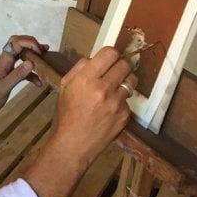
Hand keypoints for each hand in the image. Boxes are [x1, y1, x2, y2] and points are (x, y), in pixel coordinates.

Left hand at [0, 35, 49, 120]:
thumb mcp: (4, 88)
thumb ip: (17, 75)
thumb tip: (31, 62)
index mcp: (3, 61)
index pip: (16, 43)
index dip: (29, 43)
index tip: (39, 53)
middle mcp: (5, 61)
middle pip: (18, 44)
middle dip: (32, 44)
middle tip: (43, 51)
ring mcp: (7, 68)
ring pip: (21, 55)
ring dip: (33, 56)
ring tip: (46, 59)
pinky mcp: (9, 76)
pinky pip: (22, 70)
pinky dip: (31, 73)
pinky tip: (38, 82)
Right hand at [51, 46, 136, 166]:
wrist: (73, 144)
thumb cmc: (67, 113)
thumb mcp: (65, 85)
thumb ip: (80, 68)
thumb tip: (95, 58)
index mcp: (86, 78)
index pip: (110, 53)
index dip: (110, 54)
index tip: (108, 59)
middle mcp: (103, 88)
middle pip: (124, 64)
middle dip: (119, 66)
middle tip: (113, 73)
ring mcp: (116, 103)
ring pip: (131, 80)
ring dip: (124, 81)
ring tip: (114, 88)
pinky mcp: (125, 115)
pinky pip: (128, 100)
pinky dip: (121, 101)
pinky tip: (110, 109)